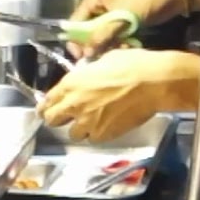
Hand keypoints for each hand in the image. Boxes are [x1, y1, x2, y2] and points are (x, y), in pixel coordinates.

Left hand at [40, 49, 198, 142]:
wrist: (153, 82)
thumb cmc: (132, 64)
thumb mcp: (104, 60)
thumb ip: (88, 72)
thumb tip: (86, 73)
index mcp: (71, 84)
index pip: (47, 101)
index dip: (46, 106)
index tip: (47, 108)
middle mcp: (74, 105)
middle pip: (52, 120)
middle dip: (58, 118)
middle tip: (67, 117)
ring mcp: (87, 122)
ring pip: (73, 133)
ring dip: (80, 128)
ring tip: (91, 122)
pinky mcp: (102, 134)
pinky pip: (93, 139)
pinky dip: (97, 134)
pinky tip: (106, 126)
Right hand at [71, 0, 188, 56]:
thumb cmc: (147, 0)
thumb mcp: (122, 19)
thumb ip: (102, 36)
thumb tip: (86, 54)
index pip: (75, 23)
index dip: (76, 42)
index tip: (82, 58)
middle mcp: (98, 3)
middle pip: (87, 30)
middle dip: (95, 44)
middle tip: (103, 57)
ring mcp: (111, 10)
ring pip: (101, 34)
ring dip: (109, 45)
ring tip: (121, 49)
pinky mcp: (122, 17)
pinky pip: (113, 33)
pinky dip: (118, 41)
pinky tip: (128, 45)